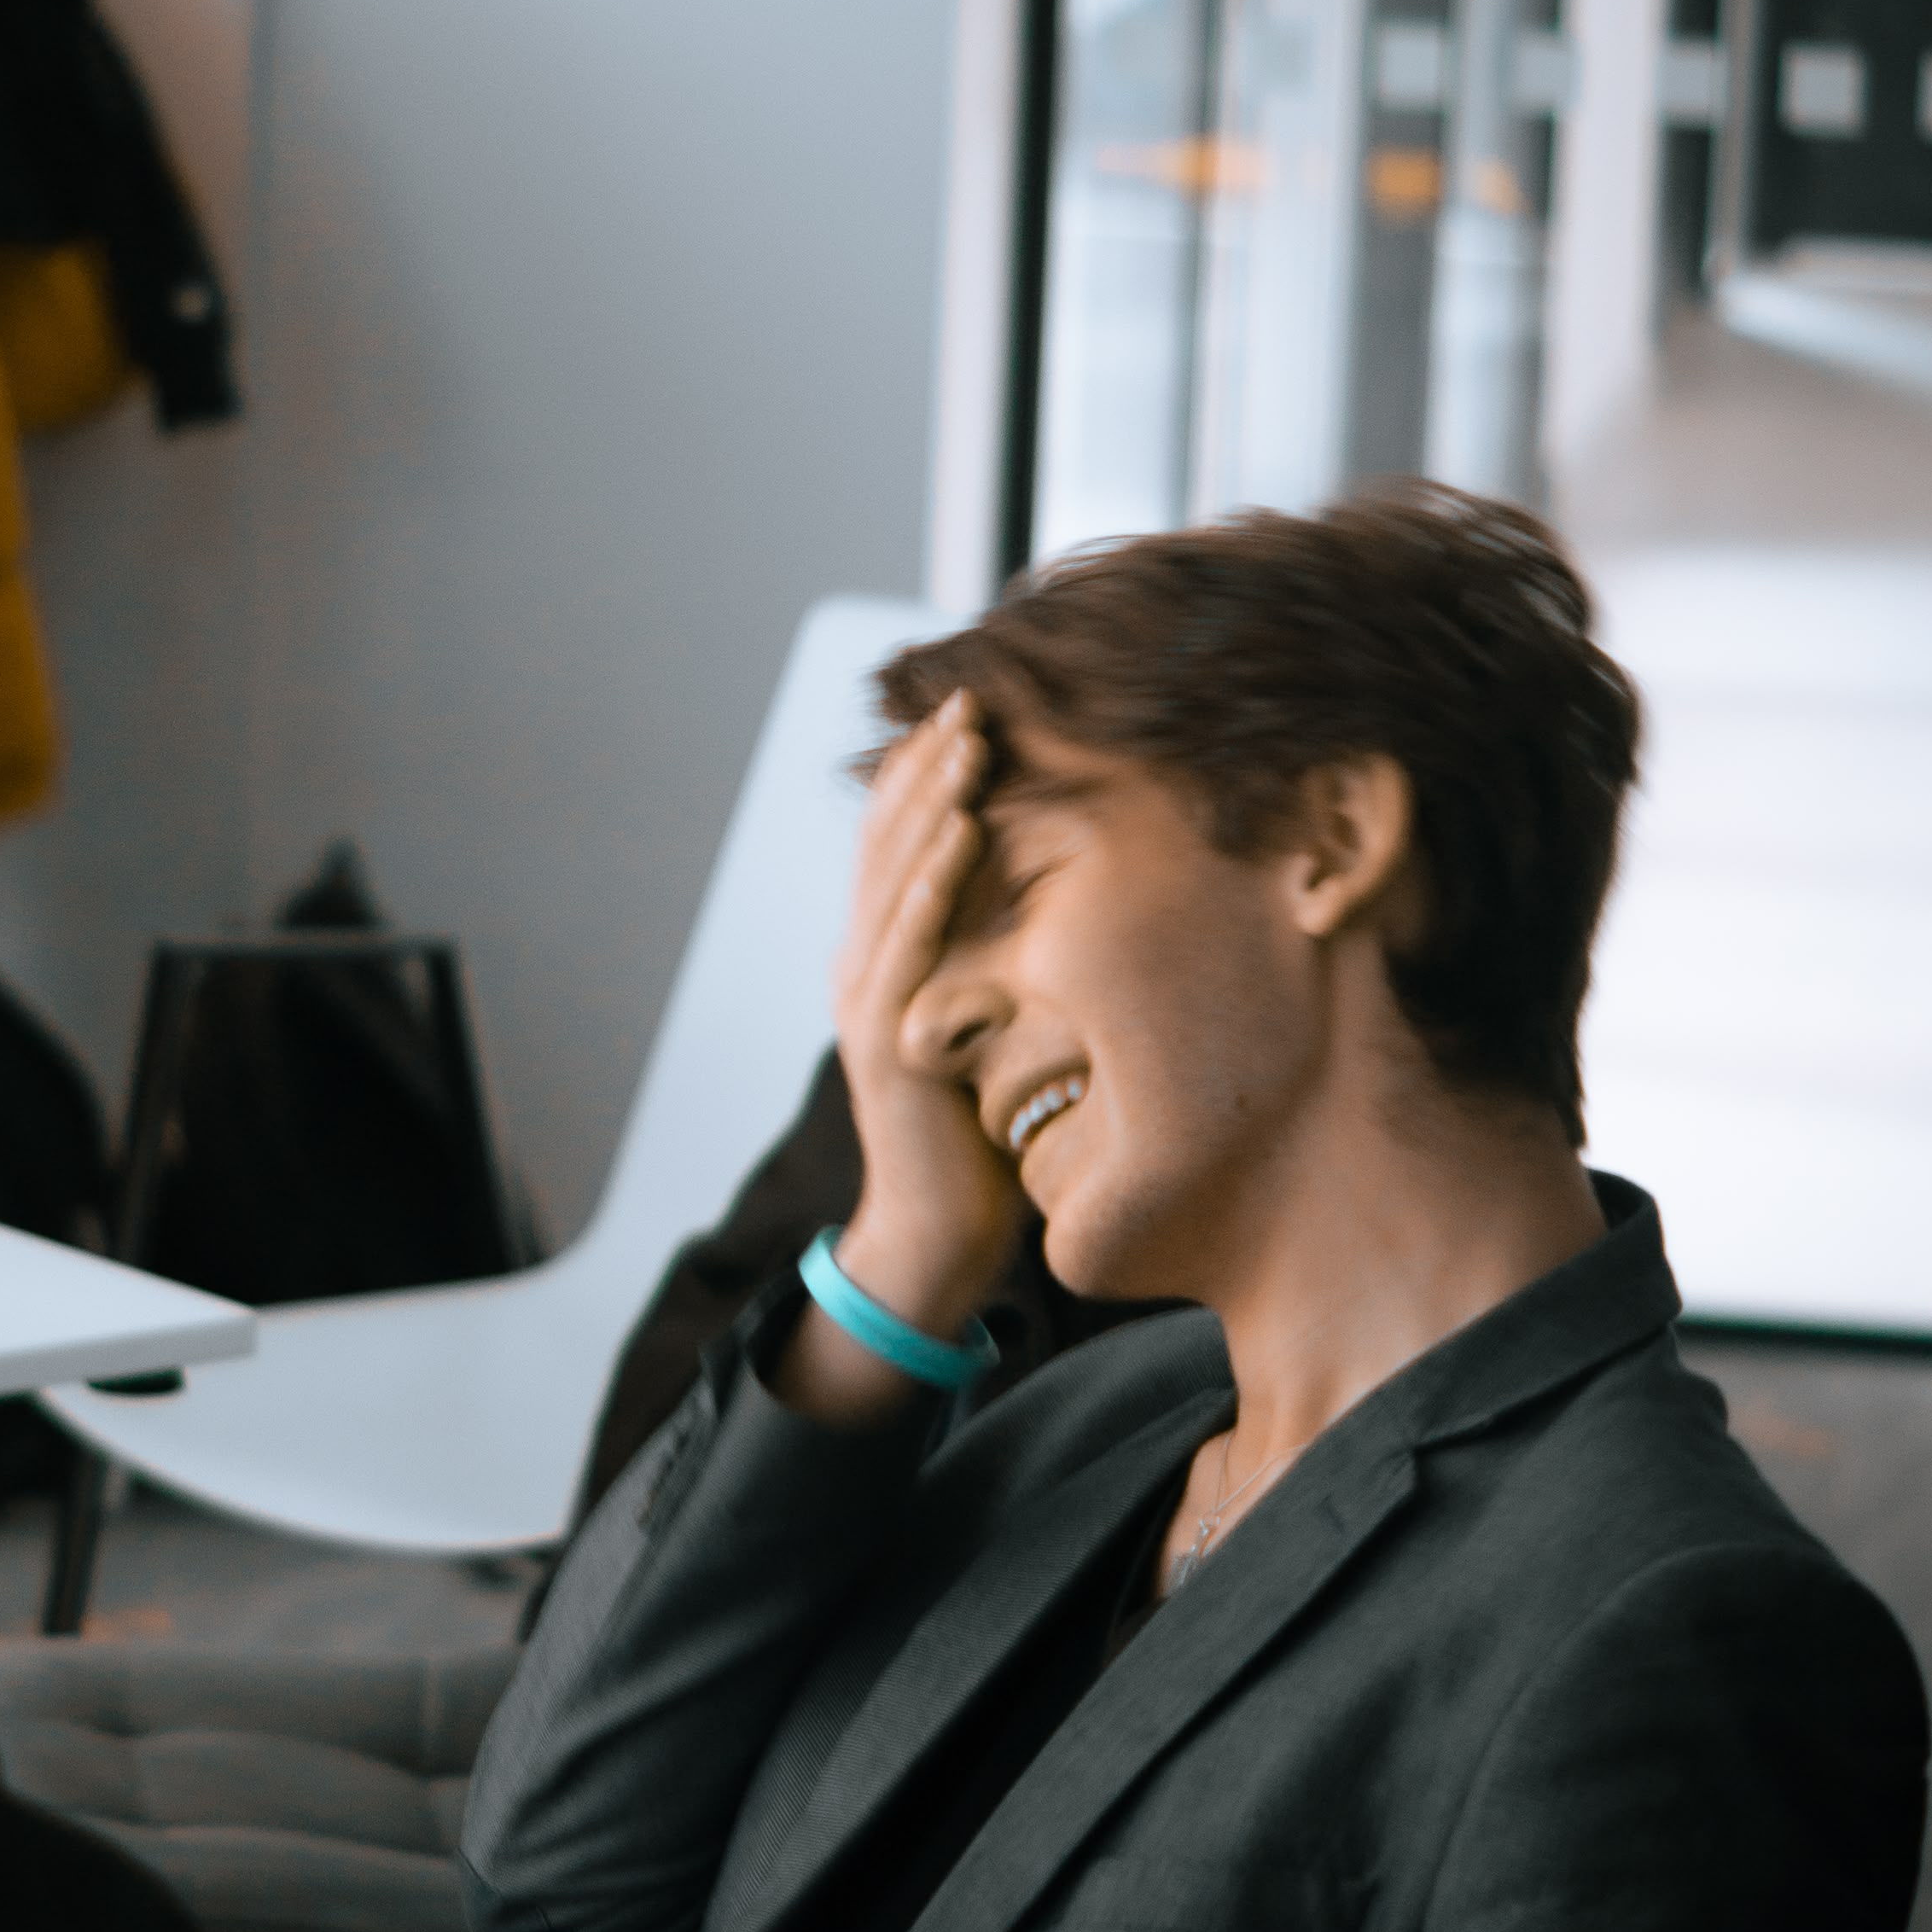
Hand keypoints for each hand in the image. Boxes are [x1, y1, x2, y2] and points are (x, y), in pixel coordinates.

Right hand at [827, 692, 1023, 1332]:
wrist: (936, 1238)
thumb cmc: (980, 1138)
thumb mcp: (995, 1030)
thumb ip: (1003, 968)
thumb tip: (1066, 907)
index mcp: (887, 960)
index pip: (902, 848)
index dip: (928, 777)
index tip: (972, 711)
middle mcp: (864, 968)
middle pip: (889, 844)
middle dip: (927, 765)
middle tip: (971, 693)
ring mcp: (867, 1001)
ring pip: (894, 879)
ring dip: (930, 800)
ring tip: (965, 737)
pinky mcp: (887, 1041)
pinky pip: (909, 945)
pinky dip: (932, 882)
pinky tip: (960, 829)